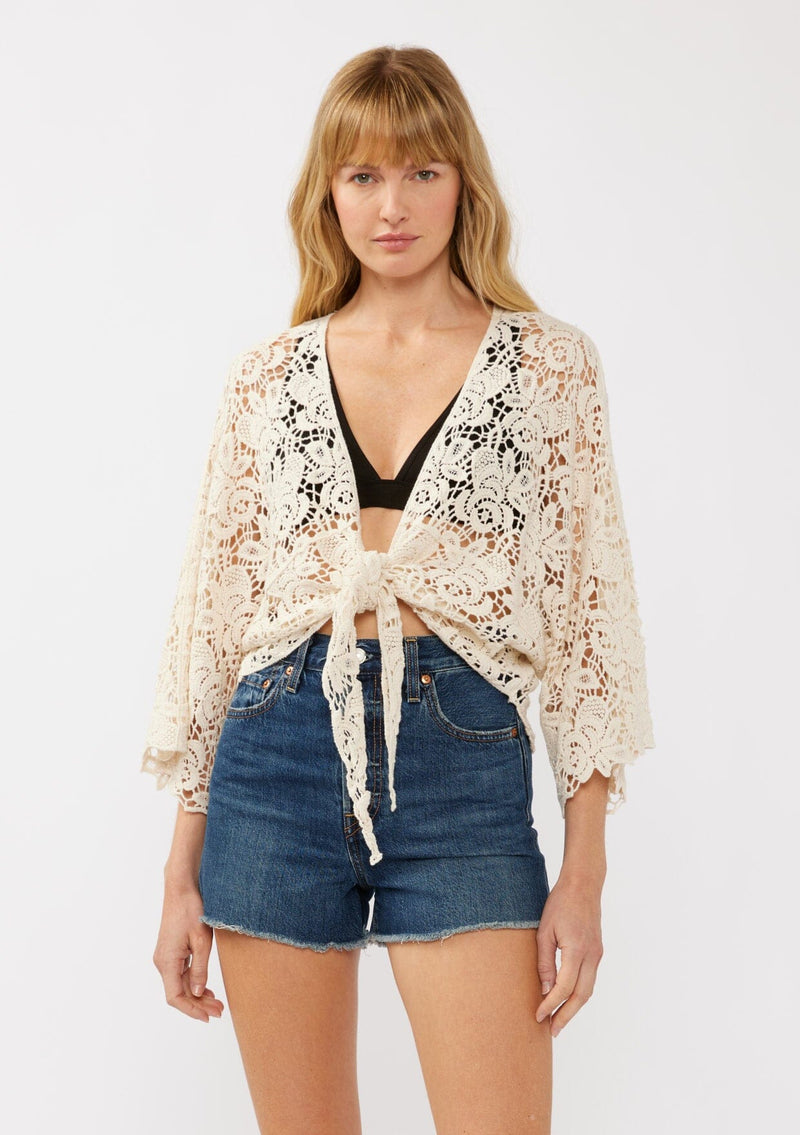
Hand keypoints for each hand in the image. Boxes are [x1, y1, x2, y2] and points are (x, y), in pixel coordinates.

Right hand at [152, 880, 224, 1021]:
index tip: (208, 1017)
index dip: (191, 1010)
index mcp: (167, 962)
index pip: (175, 997)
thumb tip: (199, 993)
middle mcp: (162, 962)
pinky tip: (207, 988)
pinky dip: (194, 982)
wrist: (181, 888)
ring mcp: (165, 956)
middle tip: (220, 1011)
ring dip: (198, 994)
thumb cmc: (191, 910)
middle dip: (199, 1004)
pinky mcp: (171, 951)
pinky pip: (181, 973)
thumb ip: (200, 968)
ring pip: (180, 984)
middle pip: (179, 993)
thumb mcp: (201, 941)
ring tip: (218, 1002)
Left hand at [534, 875, 603, 1036]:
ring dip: (573, 1008)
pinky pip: (589, 979)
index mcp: (576, 950)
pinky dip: (578, 994)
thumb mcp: (544, 931)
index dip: (550, 1005)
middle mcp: (591, 956)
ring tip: (558, 1020)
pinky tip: (566, 999)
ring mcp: (597, 954)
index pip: (564, 987)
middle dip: (566, 1016)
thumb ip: (545, 961)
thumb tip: (545, 990)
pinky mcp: (597, 952)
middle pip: (581, 996)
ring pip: (587, 990)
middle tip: (551, 1031)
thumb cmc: (560, 904)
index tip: (538, 1016)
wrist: (583, 885)